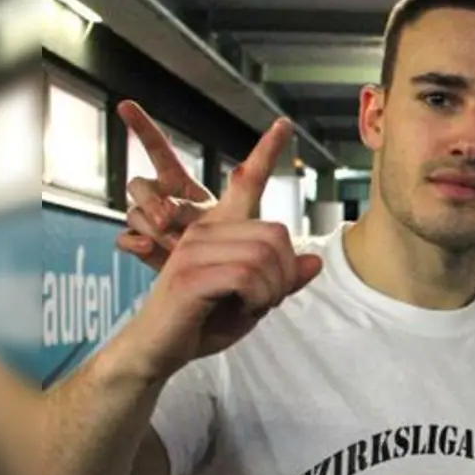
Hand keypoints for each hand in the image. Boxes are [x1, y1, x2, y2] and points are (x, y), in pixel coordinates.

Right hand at [115, 100, 286, 271]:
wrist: (217, 292)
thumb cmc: (234, 249)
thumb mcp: (242, 217)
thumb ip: (242, 193)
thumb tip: (239, 170)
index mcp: (182, 184)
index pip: (158, 151)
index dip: (142, 128)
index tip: (125, 105)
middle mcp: (162, 199)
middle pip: (138, 184)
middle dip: (150, 199)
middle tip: (169, 218)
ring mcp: (149, 224)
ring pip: (133, 211)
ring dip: (152, 224)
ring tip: (176, 244)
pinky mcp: (142, 248)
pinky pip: (124, 237)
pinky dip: (134, 243)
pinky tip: (147, 249)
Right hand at [117, 116, 320, 379]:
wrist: (160, 349)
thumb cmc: (203, 322)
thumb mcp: (253, 300)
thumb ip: (280, 280)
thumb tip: (315, 261)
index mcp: (219, 229)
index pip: (246, 183)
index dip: (265, 153)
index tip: (284, 124)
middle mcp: (205, 230)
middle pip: (276, 234)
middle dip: (284, 275)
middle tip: (267, 300)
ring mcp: (194, 249)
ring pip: (264, 256)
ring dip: (271, 291)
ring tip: (251, 306)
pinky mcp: (189, 274)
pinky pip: (248, 276)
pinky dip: (257, 299)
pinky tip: (241, 309)